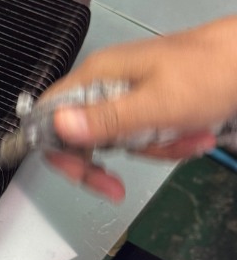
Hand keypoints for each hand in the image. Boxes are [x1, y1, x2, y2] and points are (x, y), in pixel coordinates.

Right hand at [43, 16, 236, 201]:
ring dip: (152, 150)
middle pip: (81, 134)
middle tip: (116, 187)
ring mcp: (127, 92)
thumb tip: (58, 126)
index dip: (56, 147)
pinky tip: (193, 135)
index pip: (50, 114)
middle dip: (109, 161)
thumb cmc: (210, 73)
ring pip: (117, 140)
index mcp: (97, 75)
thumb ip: (106, 118)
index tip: (77, 173)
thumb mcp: (157, 104)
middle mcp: (105, 83)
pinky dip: (167, 142)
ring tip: (187, 140)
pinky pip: (142, 135)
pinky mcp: (147, 102)